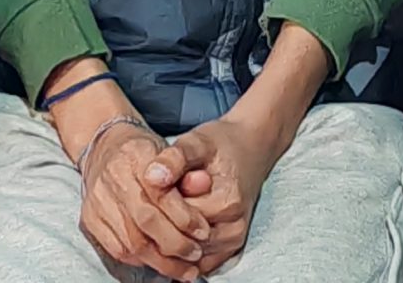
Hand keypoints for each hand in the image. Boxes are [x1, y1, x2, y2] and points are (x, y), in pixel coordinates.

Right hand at [75, 115, 213, 281]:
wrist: (104, 147)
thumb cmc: (144, 152)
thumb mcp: (169, 150)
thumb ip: (187, 170)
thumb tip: (206, 185)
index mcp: (136, 154)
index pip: (161, 193)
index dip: (185, 217)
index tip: (203, 232)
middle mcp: (112, 177)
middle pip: (145, 220)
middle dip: (176, 244)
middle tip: (196, 254)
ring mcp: (97, 201)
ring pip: (131, 242)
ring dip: (162, 261)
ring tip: (184, 268)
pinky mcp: (89, 219)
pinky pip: (117, 250)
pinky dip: (142, 261)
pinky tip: (160, 263)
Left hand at [144, 107, 292, 271]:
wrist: (251, 149)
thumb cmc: (222, 145)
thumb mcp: (197, 141)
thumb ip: (174, 158)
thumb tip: (152, 177)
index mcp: (228, 201)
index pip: (179, 216)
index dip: (161, 201)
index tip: (155, 183)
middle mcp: (234, 228)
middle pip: (182, 238)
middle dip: (165, 220)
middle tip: (160, 196)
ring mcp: (232, 242)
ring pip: (187, 254)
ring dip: (172, 236)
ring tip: (169, 207)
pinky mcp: (228, 250)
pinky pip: (196, 262)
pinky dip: (182, 249)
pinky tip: (174, 225)